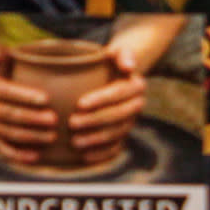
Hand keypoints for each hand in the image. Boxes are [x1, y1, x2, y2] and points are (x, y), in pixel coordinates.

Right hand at [0, 36, 58, 164]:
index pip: (1, 90)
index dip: (23, 96)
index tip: (46, 98)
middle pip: (4, 113)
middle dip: (30, 118)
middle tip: (54, 119)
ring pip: (4, 132)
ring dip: (29, 136)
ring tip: (52, 136)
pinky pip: (1, 147)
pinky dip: (17, 155)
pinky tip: (36, 156)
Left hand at [67, 43, 146, 163]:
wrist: (115, 74)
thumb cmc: (109, 61)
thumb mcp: (116, 51)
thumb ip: (123, 53)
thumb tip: (129, 66)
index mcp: (135, 86)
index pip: (119, 93)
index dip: (101, 99)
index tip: (79, 103)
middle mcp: (136, 105)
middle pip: (118, 116)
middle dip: (95, 121)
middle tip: (72, 123)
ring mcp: (130, 121)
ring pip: (117, 133)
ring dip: (97, 139)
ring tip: (75, 142)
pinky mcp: (123, 133)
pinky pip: (117, 147)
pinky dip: (102, 154)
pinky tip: (85, 157)